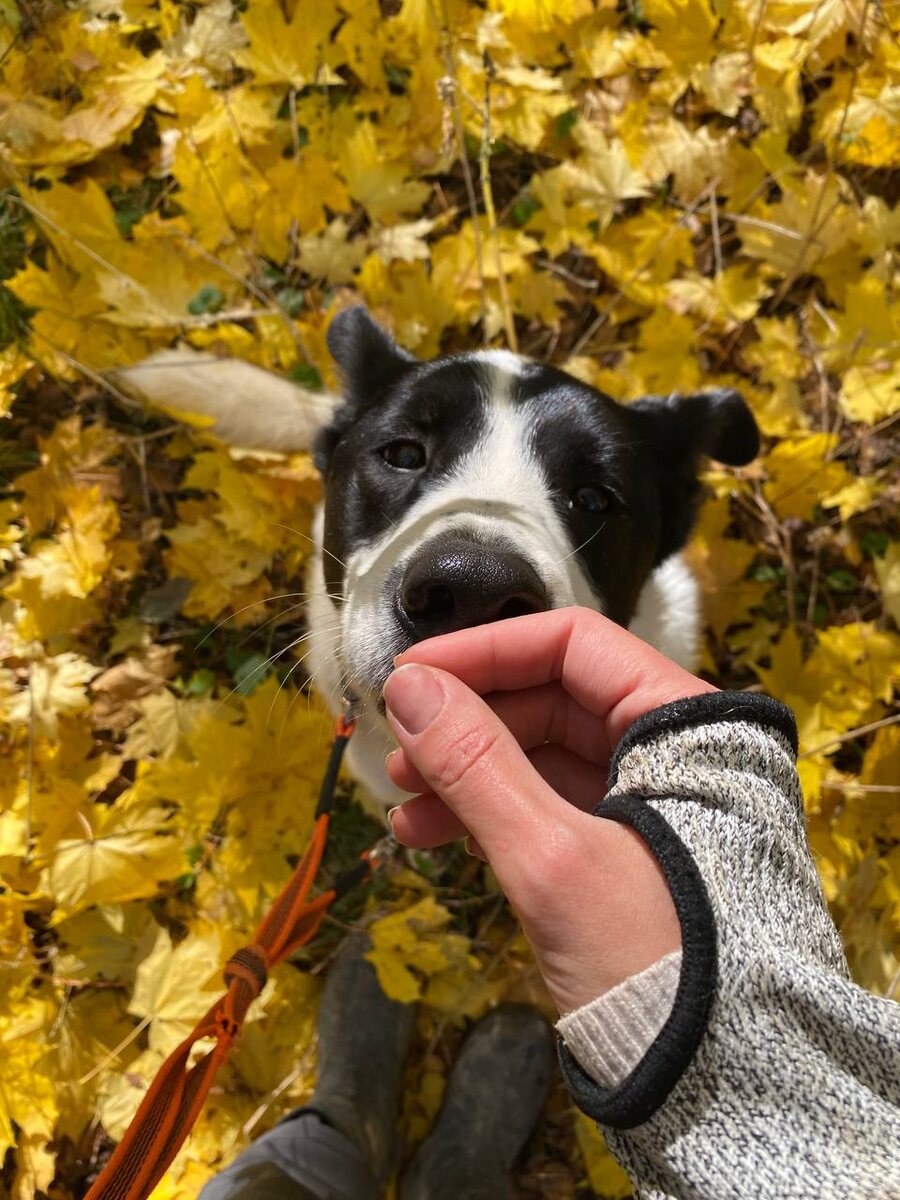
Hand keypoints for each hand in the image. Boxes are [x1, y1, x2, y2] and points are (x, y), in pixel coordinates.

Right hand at [382, 607, 714, 1013]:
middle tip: (396, 759)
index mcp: (685, 724)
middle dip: (465, 726)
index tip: (407, 680)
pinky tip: (435, 839)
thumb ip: (476, 763)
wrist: (724, 1086)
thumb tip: (406, 686)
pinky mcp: (628, 851)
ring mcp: (651, 803)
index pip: (572, 645)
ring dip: (466, 775)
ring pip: (541, 757)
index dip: (484, 654)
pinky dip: (491, 816)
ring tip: (403, 813)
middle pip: (550, 700)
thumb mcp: (554, 857)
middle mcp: (673, 750)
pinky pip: (548, 807)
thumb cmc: (656, 959)